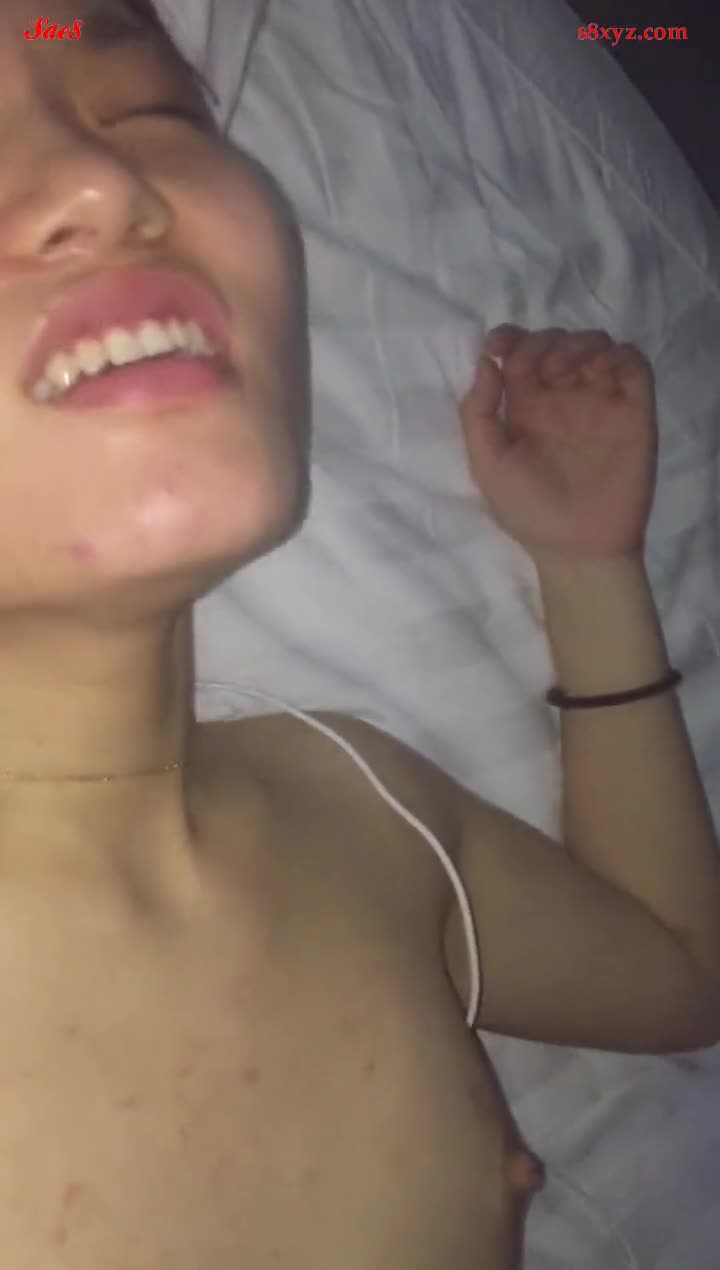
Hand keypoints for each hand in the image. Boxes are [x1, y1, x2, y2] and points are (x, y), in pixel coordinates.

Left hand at [459, 326, 657, 564]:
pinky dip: (617, 355)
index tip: (500, 346)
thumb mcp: (487, 465)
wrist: (579, 547)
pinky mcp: (633, 410)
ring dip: (579, 344)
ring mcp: (598, 402)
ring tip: (570, 374)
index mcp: (525, 408)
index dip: (508, 338)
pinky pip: (632, 363)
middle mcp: (562, 398)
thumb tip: (486, 362)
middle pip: (556, 341)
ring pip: (595, 343)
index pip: (518, 354)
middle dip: (544, 342)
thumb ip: (478, 412)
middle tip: (543, 372)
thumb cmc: (529, 511)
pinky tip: (598, 375)